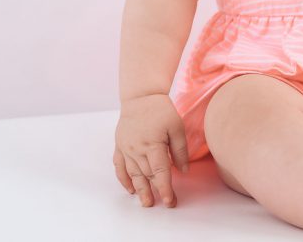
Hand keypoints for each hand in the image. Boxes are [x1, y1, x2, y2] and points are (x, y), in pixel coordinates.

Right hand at [113, 93, 189, 207]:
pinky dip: (124, 179)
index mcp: (153, 144)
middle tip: (162, 205)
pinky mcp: (119, 146)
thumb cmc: (162, 111)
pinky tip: (130, 189)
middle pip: (146, 175)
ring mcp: (126, 149)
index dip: (165, 188)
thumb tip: (184, 171)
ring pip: (133, 174)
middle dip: (155, 192)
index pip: (160, 172)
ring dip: (139, 189)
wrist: (140, 98)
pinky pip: (119, 167)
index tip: (170, 201)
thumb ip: (180, 150)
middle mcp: (137, 149)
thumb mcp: (177, 127)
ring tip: (146, 202)